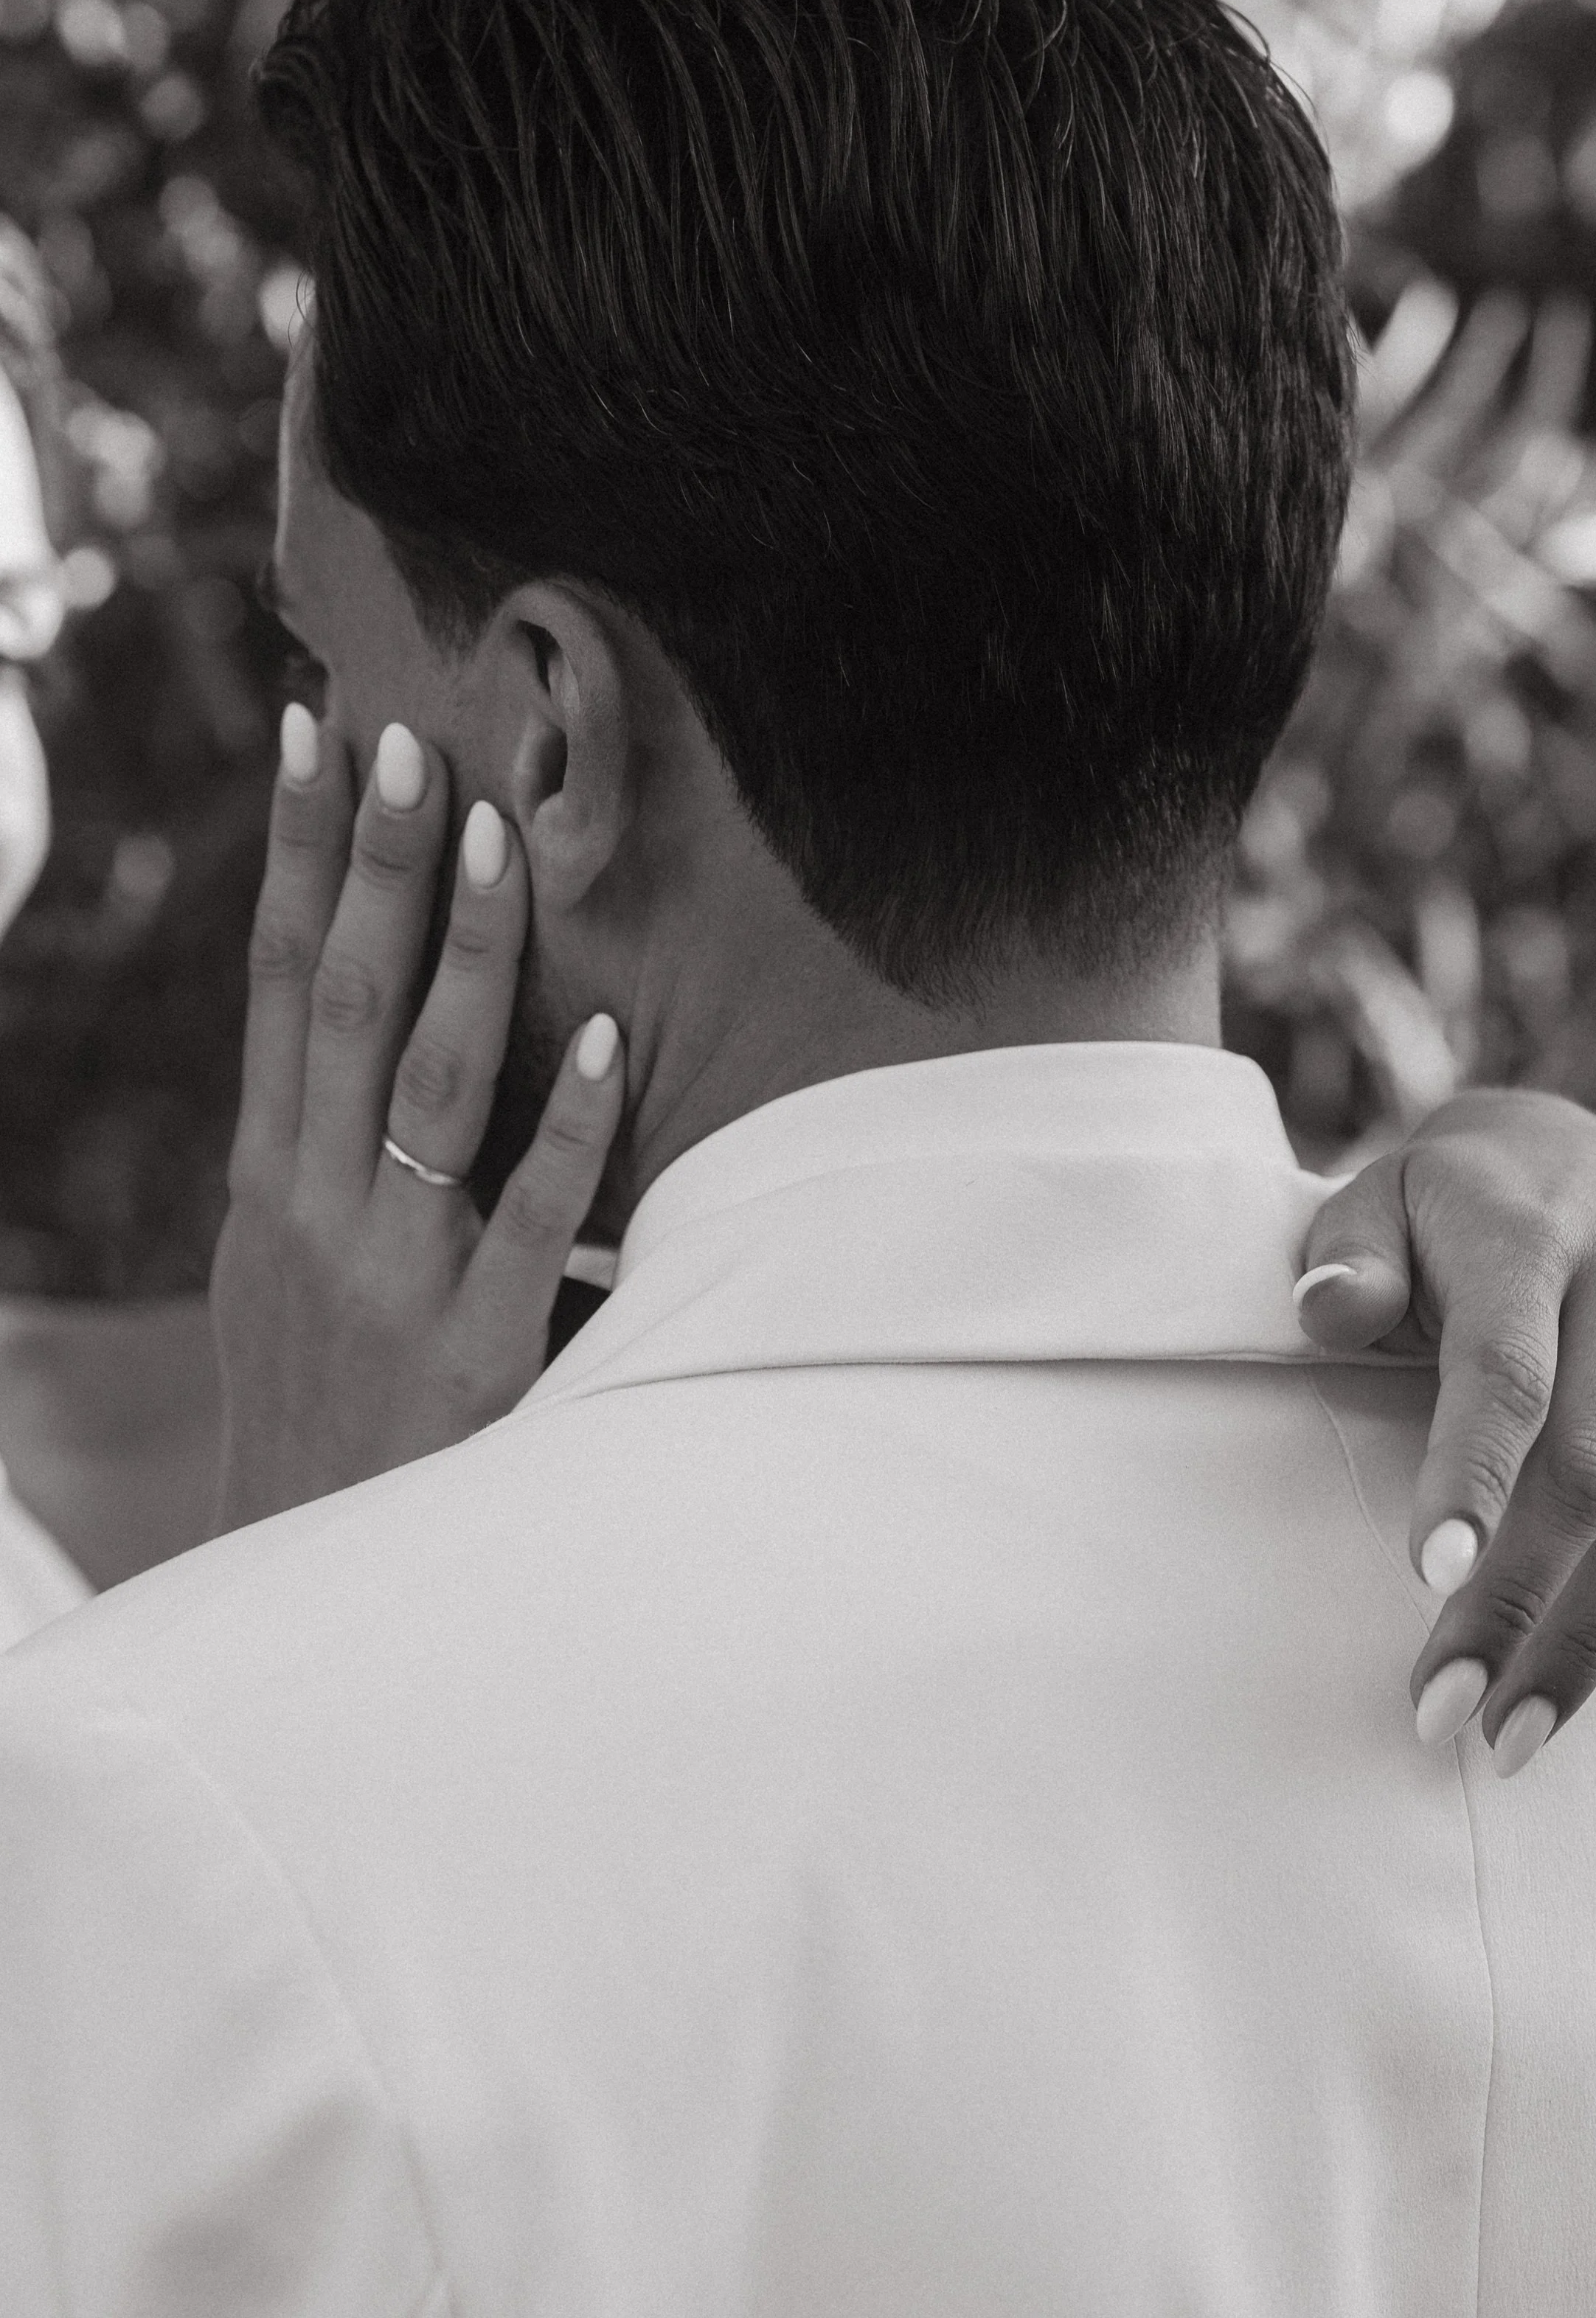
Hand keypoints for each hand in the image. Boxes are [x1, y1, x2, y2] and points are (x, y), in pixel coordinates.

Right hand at [211, 705, 623, 1534]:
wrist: (303, 1584)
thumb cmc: (318, 1406)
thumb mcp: (283, 1270)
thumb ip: (318, 1155)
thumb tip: (355, 1030)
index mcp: (269, 1178)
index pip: (274, 981)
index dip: (295, 853)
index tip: (312, 733)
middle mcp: (315, 1210)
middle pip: (338, 1004)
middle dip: (372, 869)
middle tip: (403, 739)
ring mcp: (390, 1278)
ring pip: (427, 1089)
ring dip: (466, 960)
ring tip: (500, 840)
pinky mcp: (476, 1355)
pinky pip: (528, 1223)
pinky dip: (565, 1131)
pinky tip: (604, 1043)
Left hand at [1295, 1089, 1595, 1766]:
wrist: (1571, 1147)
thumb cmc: (1443, 1206)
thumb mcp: (1374, 1200)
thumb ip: (1346, 1257)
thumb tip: (1327, 1312)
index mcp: (1529, 1240)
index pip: (1507, 1371)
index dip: (1472, 1475)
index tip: (1430, 1579)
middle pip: (1589, 1468)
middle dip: (1519, 1602)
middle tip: (1448, 1710)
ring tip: (1519, 1732)